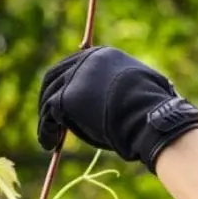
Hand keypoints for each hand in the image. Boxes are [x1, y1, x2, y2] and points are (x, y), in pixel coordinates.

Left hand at [37, 46, 197, 172]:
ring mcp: (75, 77)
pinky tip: (49, 144)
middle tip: (50, 119)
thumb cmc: (152, 108)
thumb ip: (124, 85)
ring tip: (50, 139)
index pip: (75, 64)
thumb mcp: (140, 86)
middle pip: (54, 76)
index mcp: (103, 54)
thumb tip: (125, 99)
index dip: (66, 83)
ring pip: (49, 97)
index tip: (63, 101)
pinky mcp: (67, 97)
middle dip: (48, 97)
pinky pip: (48, 115)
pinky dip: (45, 131)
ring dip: (46, 119)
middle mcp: (86, 60)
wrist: (149, 116)